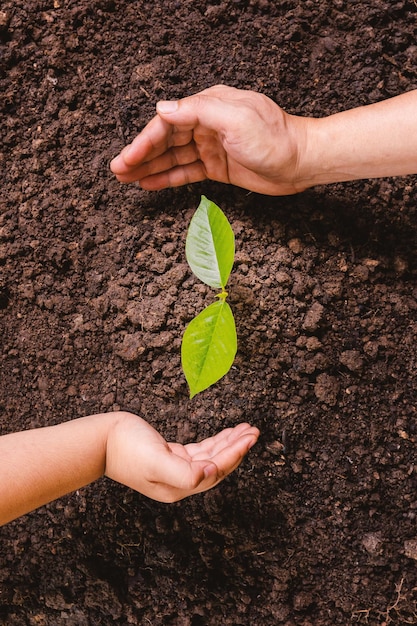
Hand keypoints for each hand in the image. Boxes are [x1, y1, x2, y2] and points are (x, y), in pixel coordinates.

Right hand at [105, 413, 259, 501]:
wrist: (102, 439)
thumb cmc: (126, 448)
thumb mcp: (155, 461)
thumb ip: (183, 472)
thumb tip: (209, 475)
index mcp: (178, 488)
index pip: (215, 472)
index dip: (234, 454)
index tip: (248, 438)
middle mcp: (180, 482)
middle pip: (217, 466)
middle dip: (237, 448)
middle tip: (254, 431)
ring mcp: (176, 469)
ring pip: (211, 457)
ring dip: (229, 442)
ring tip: (246, 429)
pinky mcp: (172, 456)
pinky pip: (201, 450)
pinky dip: (215, 441)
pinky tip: (227, 433)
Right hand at [110, 84, 307, 194]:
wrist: (302, 162)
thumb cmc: (275, 138)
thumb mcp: (236, 118)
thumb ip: (198, 111)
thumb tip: (163, 108)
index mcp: (209, 106)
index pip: (167, 123)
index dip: (144, 141)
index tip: (128, 157)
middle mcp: (207, 125)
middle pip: (165, 140)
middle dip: (140, 155)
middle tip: (118, 170)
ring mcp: (211, 147)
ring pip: (172, 157)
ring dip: (149, 167)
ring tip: (126, 179)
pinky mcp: (217, 167)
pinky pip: (186, 172)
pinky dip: (168, 177)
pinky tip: (150, 183)